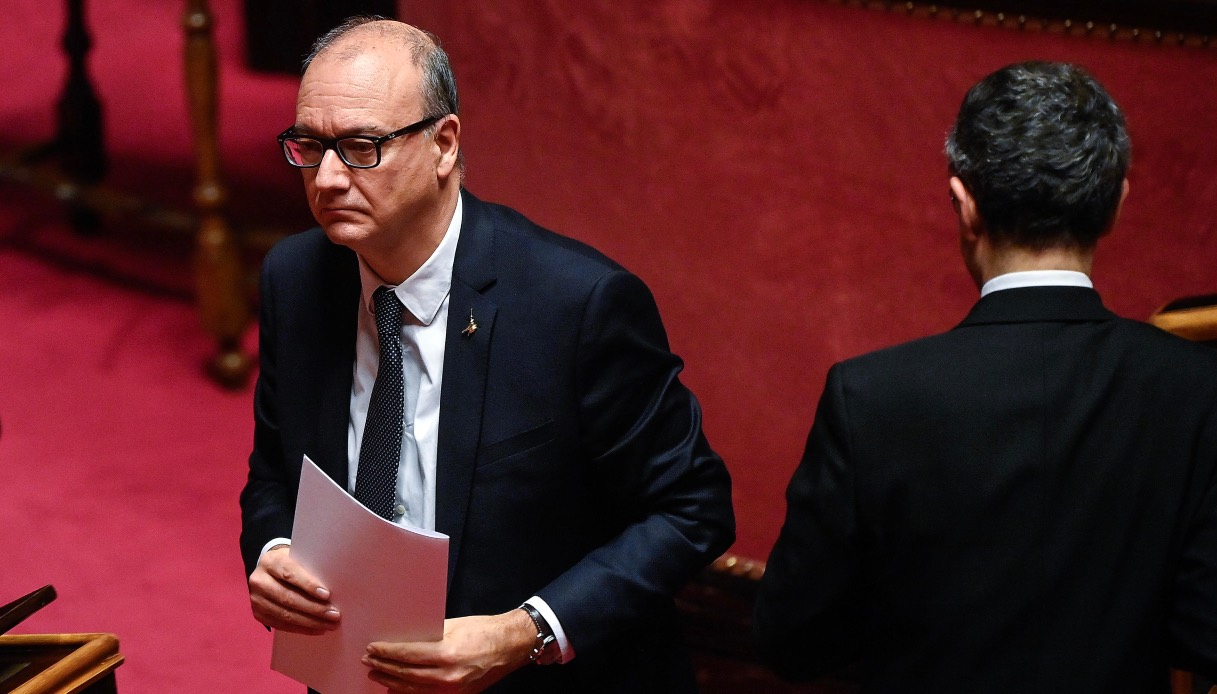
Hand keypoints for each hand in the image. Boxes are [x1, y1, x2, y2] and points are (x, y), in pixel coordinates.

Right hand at [248, 546, 339, 633]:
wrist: (269, 570)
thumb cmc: (292, 563)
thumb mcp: (299, 558)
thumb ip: (310, 569)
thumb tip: (333, 588)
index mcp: (271, 561)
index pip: (290, 574)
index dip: (308, 585)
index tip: (327, 595)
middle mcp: (259, 580)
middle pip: (288, 597)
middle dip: (314, 608)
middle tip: (334, 615)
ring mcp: (256, 599)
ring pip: (285, 614)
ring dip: (310, 622)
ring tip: (329, 625)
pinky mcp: (258, 614)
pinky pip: (281, 625)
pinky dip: (300, 628)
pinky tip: (316, 629)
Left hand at [363, 610, 537, 692]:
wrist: (511, 646)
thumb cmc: (485, 630)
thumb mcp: (454, 625)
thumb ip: (429, 633)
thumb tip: (404, 637)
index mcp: (448, 653)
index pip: (408, 655)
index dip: (387, 651)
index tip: (373, 647)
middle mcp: (449, 676)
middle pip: (407, 674)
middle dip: (384, 667)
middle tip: (368, 660)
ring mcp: (454, 690)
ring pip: (414, 689)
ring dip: (392, 682)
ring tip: (377, 674)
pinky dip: (410, 691)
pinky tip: (398, 686)